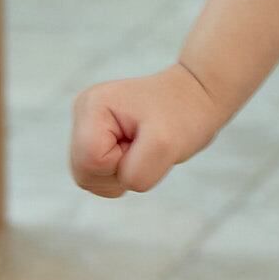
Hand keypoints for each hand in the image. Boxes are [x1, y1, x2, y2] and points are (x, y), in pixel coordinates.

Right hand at [68, 62, 222, 197]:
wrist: (195, 96)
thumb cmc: (183, 115)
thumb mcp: (165, 145)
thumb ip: (136, 173)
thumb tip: (120, 183)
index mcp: (92, 106)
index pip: (90, 163)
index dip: (121, 164)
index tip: (144, 141)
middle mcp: (83, 113)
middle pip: (85, 174)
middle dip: (120, 172)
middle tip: (146, 146)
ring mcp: (87, 126)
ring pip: (91, 179)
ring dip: (123, 173)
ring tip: (143, 146)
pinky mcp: (97, 138)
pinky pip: (101, 177)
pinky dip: (123, 171)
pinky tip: (139, 150)